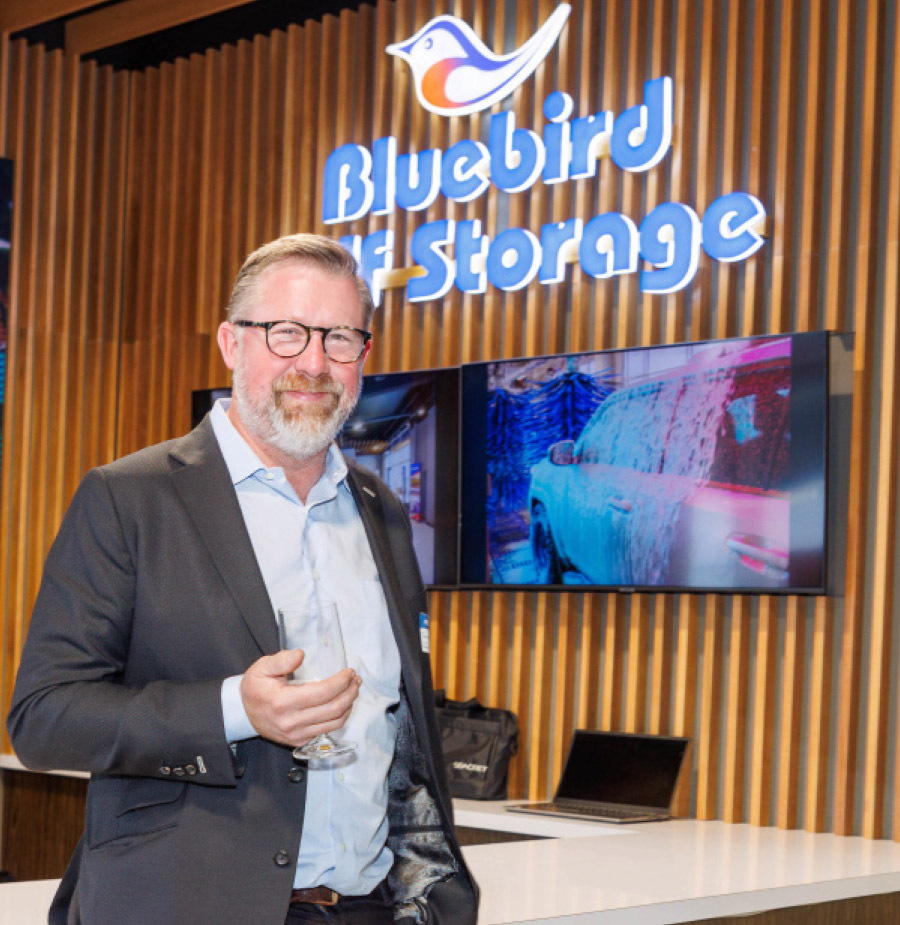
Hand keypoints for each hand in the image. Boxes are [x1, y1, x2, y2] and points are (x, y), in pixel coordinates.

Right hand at [240, 649, 360, 747]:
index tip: (349, 671)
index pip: (323, 692)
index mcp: (283, 702)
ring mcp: (296, 735)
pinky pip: (326, 730)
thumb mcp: (262, 667)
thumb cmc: (255, 687)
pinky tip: (341, 704)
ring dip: (349, 705)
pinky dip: (339, 717)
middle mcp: (291, 722)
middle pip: (333, 709)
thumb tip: (301, 654)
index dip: (341, 681)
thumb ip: (282, 660)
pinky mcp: (299, 741)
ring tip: (353, 690)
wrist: (243, 713)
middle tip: (356, 680)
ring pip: (334, 723)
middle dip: (350, 692)